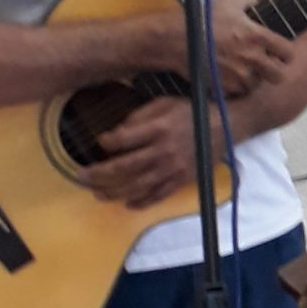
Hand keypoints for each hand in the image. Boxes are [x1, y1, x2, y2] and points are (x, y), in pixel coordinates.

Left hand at [85, 98, 202, 208]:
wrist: (226, 127)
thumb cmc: (192, 112)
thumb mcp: (164, 103)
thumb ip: (140, 116)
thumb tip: (118, 133)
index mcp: (158, 128)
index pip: (123, 139)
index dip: (106, 142)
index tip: (98, 142)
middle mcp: (163, 151)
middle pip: (124, 167)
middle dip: (98, 174)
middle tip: (80, 177)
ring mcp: (172, 169)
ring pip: (137, 186)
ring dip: (113, 192)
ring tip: (97, 193)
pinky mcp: (181, 180)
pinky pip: (158, 196)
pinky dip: (141, 202)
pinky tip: (126, 203)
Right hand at [209, 0, 295, 99]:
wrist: (176, 39)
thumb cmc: (203, 18)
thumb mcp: (230, 2)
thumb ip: (251, 4)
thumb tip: (262, 6)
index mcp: (257, 36)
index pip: (287, 52)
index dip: (285, 52)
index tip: (280, 52)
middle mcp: (251, 58)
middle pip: (278, 75)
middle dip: (274, 70)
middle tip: (265, 64)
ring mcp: (238, 75)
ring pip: (257, 85)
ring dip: (252, 78)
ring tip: (241, 67)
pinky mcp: (225, 88)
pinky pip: (238, 92)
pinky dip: (235, 86)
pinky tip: (227, 74)